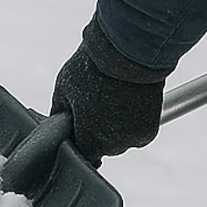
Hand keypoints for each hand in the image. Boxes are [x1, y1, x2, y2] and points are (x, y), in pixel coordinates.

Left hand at [50, 17, 172, 167]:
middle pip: (103, 147)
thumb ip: (60, 114)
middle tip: (97, 104)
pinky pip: (137, 131)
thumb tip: (56, 125)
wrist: (129, 51)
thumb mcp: (63, 90)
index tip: (79, 126)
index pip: (81, 155)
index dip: (79, 139)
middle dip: (98, 130)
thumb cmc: (95, 68)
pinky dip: (134, 120)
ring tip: (114, 99)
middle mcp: (113, 146)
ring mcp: (134, 138)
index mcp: (89, 141)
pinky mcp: (150, 129)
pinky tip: (128, 101)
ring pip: (121, 139)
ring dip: (117, 126)